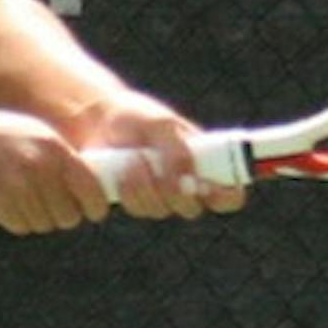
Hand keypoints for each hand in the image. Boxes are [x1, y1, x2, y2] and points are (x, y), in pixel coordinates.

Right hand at [0, 107, 109, 235]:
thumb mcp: (33, 134)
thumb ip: (60, 158)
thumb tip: (92, 187)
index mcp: (54, 149)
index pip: (92, 190)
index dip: (96, 206)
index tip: (94, 211)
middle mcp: (41, 170)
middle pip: (70, 215)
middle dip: (64, 215)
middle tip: (52, 205)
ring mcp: (20, 190)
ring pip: (46, 224)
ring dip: (39, 217)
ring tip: (21, 194)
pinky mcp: (1, 208)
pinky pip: (23, 226)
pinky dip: (18, 220)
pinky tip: (5, 198)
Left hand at [74, 93, 247, 221]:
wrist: (98, 119)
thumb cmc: (138, 117)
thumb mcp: (161, 125)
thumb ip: (177, 151)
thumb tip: (186, 178)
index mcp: (204, 166)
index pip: (229, 195)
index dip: (226, 197)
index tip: (210, 187)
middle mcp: (185, 186)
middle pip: (192, 210)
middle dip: (176, 194)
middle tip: (164, 176)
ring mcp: (158, 196)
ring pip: (160, 210)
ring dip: (146, 187)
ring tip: (134, 159)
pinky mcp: (133, 200)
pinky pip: (137, 208)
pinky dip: (129, 189)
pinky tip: (120, 169)